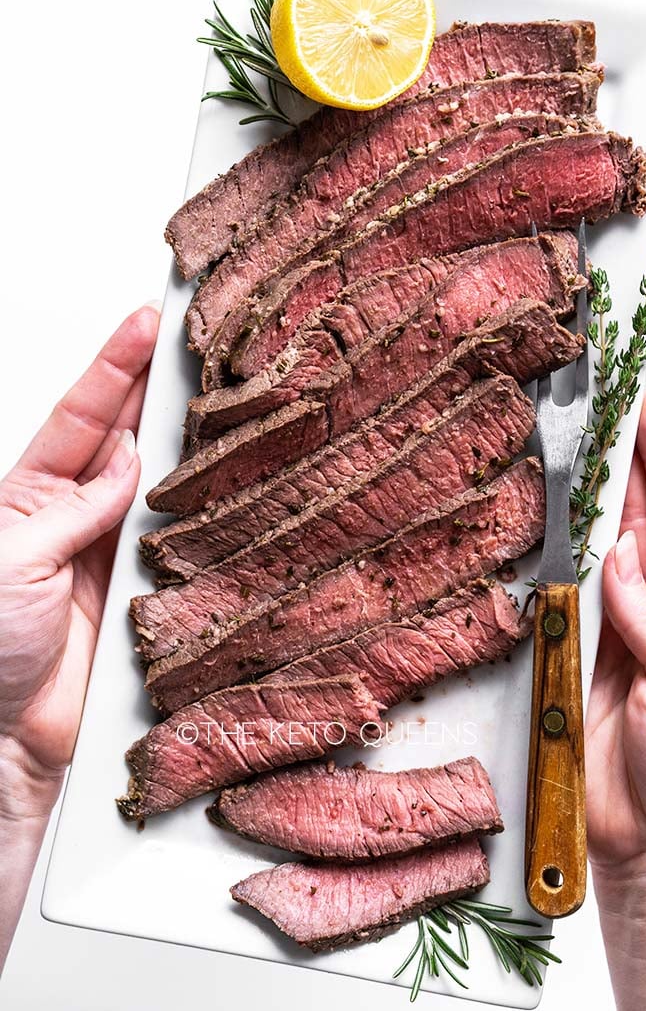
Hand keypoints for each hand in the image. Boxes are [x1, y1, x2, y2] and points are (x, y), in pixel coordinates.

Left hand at [0, 305, 158, 802]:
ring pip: (152, 486)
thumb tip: (126, 467)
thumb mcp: (13, 559)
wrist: (0, 738)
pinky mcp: (135, 593)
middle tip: (189, 344)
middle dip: (151, 388)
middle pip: (118, 439)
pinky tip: (207, 485)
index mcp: (23, 497)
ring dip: (178, 446)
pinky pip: (170, 541)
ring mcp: (105, 554)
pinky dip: (191, 514)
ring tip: (208, 400)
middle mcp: (68, 518)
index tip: (143, 325)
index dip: (111, 368)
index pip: (76, 417)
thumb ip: (75, 510)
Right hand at [586, 386, 645, 1007]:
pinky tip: (538, 532)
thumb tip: (615, 559)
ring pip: (586, 551)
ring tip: (567, 449)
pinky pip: (549, 603)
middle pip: (634, 516)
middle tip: (601, 402)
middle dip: (620, 457)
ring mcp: (604, 629)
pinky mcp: (564, 658)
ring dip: (578, 503)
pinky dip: (542, 568)